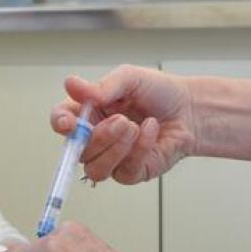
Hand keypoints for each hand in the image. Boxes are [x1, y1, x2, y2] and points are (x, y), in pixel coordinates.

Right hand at [50, 66, 194, 183]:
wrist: (190, 109)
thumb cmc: (159, 92)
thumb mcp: (130, 78)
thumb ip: (101, 86)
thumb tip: (71, 85)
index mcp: (88, 113)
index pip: (62, 122)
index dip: (60, 124)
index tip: (68, 122)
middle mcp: (96, 138)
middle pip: (78, 151)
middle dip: (99, 137)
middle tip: (122, 120)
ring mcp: (112, 158)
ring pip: (96, 169)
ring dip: (115, 148)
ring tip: (135, 127)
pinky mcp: (132, 172)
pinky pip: (124, 172)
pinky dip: (139, 149)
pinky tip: (150, 131)